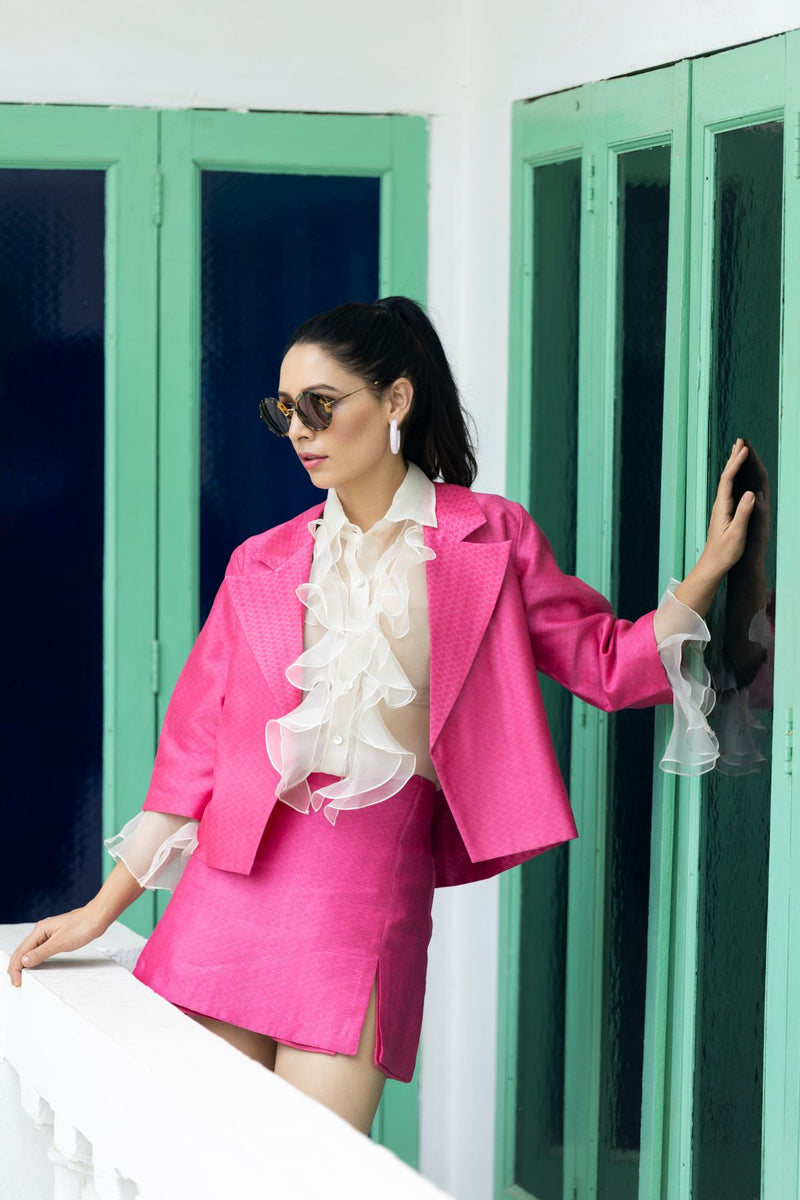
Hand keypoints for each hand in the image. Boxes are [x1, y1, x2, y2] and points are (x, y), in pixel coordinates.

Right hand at [6, 906, 105, 987]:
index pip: (21, 951)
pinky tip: (34, 963)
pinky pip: (39, 948)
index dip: (15, 968)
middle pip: (22, 950)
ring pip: (30, 949)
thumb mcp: (60, 943)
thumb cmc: (82, 926)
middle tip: (15, 981)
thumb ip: (41, 953)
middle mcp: (41, 930)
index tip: (16, 981)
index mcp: (40, 930)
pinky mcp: (56, 935)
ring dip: (23, 962)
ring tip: (20, 975)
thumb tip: (24, 961)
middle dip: (15, 965)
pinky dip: (33, 957)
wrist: (98, 917)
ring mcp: (49, 932)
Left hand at [699, 438, 757, 576]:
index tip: (744, 449)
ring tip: (739, 450)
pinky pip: (730, 488)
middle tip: (740, 440)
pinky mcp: (724, 513)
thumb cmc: (725, 552)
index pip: (728, 480)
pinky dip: (734, 476)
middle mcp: (719, 505)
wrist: (712, 565)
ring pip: (727, 481)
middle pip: (726, 476)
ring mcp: (721, 508)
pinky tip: (737, 475)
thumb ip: (743, 513)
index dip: (736, 463)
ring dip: (733, 464)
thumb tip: (750, 493)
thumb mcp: (736, 533)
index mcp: (722, 507)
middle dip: (734, 458)